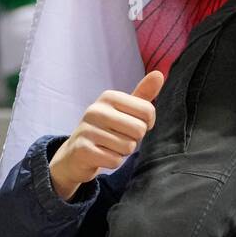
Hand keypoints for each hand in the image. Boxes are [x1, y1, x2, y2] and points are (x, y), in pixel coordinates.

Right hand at [48, 71, 164, 201]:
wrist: (76, 153)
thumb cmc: (107, 129)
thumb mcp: (124, 110)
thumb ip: (143, 94)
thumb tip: (159, 74)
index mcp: (109, 96)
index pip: (148, 111)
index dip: (147, 124)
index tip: (132, 125)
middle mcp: (96, 109)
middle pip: (139, 129)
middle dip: (134, 139)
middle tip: (119, 137)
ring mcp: (87, 129)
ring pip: (128, 147)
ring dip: (122, 152)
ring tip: (109, 146)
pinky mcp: (83, 150)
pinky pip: (115, 160)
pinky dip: (113, 162)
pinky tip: (102, 155)